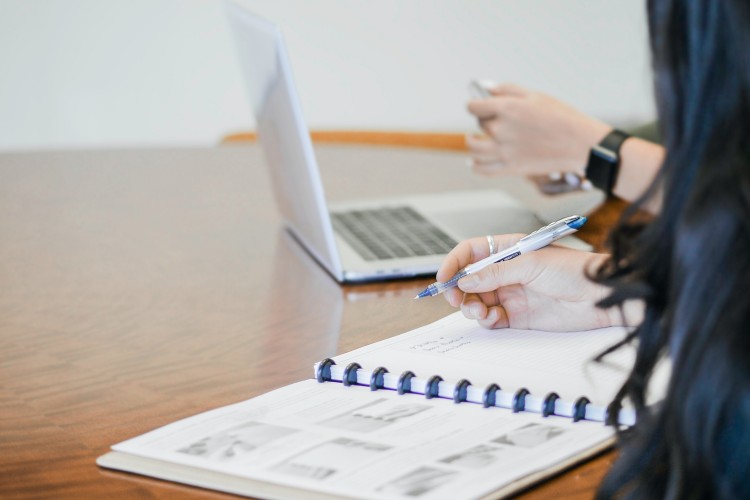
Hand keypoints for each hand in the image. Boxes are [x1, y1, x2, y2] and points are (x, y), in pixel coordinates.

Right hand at [437, 234, 618, 330]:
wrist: (601, 298)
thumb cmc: (574, 270)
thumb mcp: (530, 264)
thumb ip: (495, 274)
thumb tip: (465, 281)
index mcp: (508, 250)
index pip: (471, 252)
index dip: (454, 263)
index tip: (443, 278)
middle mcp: (506, 272)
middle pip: (469, 280)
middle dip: (458, 290)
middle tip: (456, 299)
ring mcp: (510, 294)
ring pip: (476, 301)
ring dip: (471, 307)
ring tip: (478, 311)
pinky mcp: (517, 316)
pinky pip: (490, 318)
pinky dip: (485, 320)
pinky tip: (492, 318)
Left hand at [466, 84, 610, 176]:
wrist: (580, 143)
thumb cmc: (561, 116)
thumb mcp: (535, 95)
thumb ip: (507, 90)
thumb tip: (485, 88)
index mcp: (507, 108)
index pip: (474, 106)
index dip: (475, 104)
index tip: (478, 105)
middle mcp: (502, 130)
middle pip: (480, 124)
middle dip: (485, 119)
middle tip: (496, 119)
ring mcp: (505, 151)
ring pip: (474, 148)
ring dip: (472, 142)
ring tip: (474, 139)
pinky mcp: (511, 168)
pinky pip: (483, 170)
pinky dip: (475, 166)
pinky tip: (474, 161)